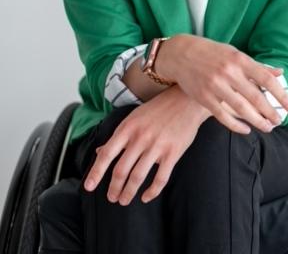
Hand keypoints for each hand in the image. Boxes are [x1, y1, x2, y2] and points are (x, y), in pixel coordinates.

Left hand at [83, 86, 206, 204]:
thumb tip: (100, 152)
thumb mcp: (134, 118)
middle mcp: (140, 137)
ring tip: (124, 200)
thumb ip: (118, 136)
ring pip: (137, 177)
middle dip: (114, 188)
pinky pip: (160, 179)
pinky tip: (145, 197)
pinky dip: (151, 192)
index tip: (88, 187)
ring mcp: (157, 145)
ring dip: (128, 192)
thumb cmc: (158, 109)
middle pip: (121, 170)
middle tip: (111, 198)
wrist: (186, 100)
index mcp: (128, 128)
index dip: (96, 172)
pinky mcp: (173, 153)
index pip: (107, 154)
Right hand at [158, 34, 287, 134]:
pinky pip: (223, 116)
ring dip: (257, 121)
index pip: (266, 79)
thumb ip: (257, 66)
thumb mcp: (235, 54)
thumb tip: (280, 73)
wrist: (181, 54)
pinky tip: (246, 129)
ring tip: (268, 127)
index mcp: (239, 59)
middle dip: (270, 112)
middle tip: (280, 122)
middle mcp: (228, 72)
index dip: (281, 95)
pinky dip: (236, 125)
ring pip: (241, 109)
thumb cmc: (212, 53)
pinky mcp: (204, 97)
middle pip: (256, 97)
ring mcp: (215, 85)